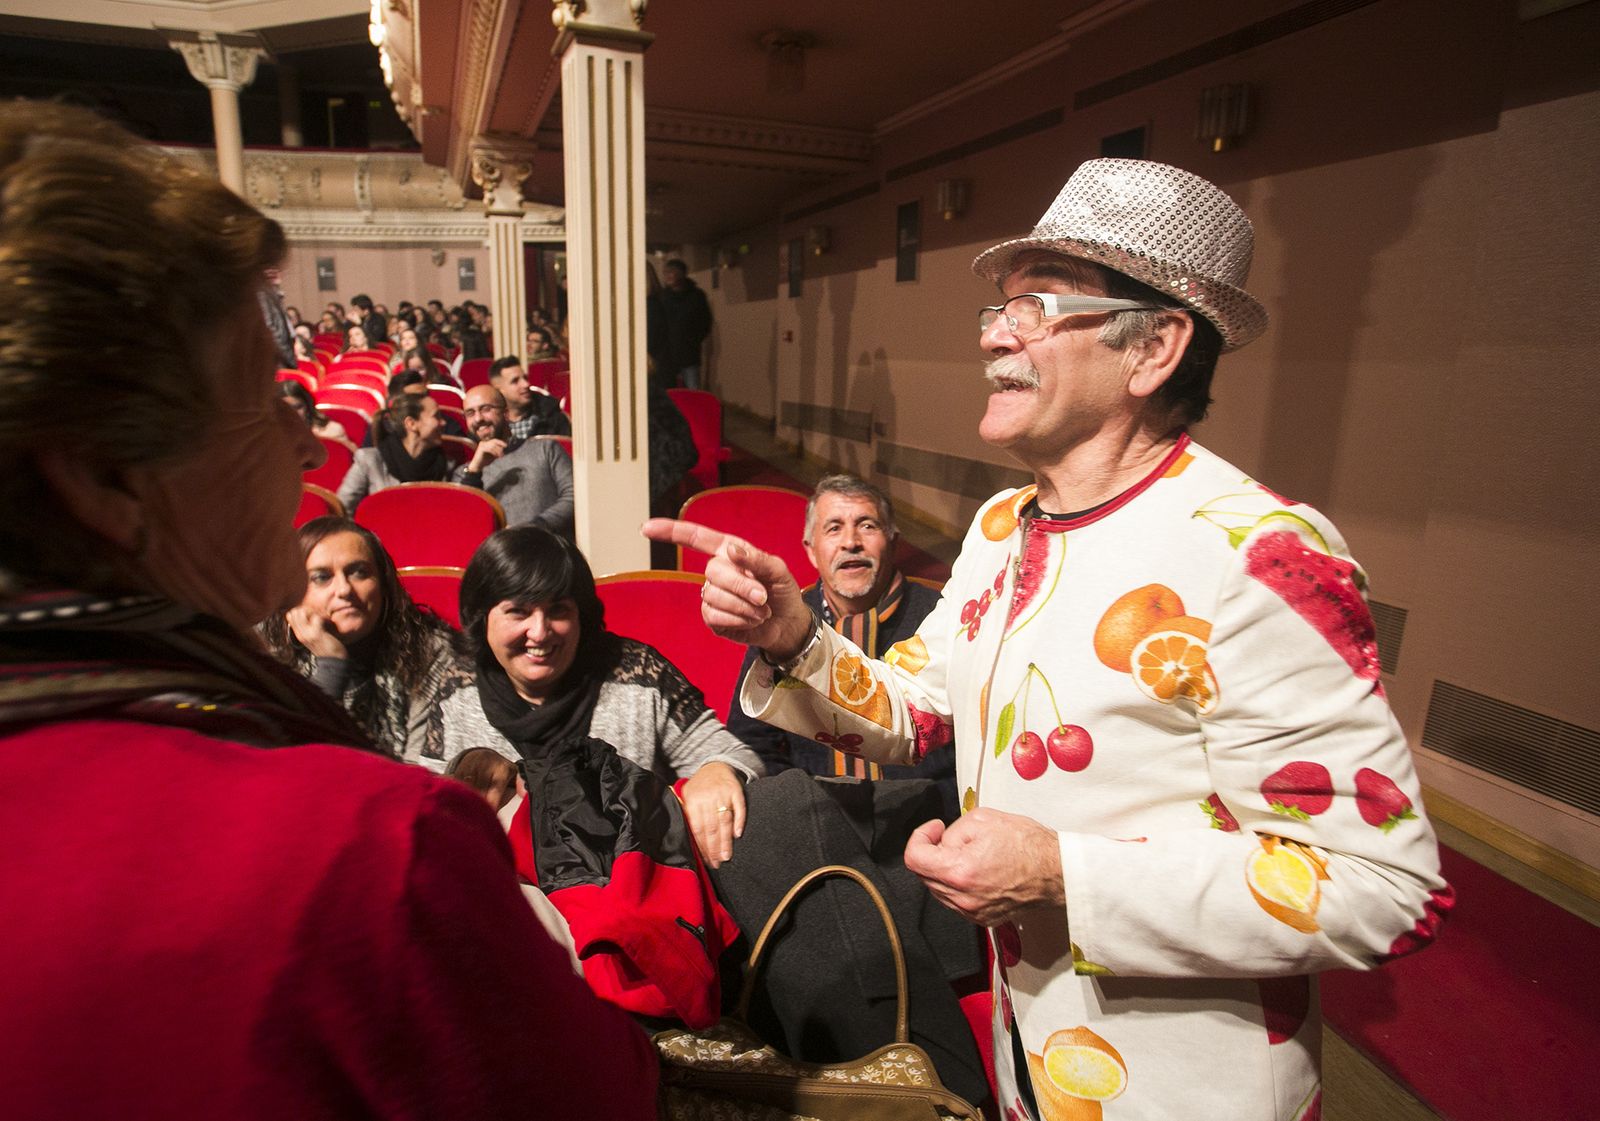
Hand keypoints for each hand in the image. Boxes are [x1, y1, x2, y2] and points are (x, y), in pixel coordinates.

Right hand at [286, 605, 346, 659]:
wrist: (334, 661)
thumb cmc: (326, 648)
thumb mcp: (312, 638)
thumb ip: (308, 629)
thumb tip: (308, 616)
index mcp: (299, 634)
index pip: (290, 615)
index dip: (299, 610)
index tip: (309, 612)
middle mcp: (301, 634)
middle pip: (294, 612)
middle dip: (305, 609)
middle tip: (316, 613)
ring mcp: (308, 634)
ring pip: (302, 613)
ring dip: (312, 611)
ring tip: (320, 617)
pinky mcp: (317, 633)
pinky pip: (316, 618)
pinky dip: (322, 617)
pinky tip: (326, 621)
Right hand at [468, 437, 506, 471]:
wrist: (478, 466)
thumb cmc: (485, 460)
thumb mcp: (493, 455)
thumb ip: (497, 451)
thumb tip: (503, 448)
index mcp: (486, 443)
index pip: (495, 440)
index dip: (501, 442)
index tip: (506, 446)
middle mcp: (483, 443)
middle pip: (494, 441)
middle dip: (500, 447)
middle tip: (502, 453)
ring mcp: (482, 445)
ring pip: (492, 446)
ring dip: (498, 451)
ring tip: (500, 456)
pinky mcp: (481, 449)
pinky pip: (490, 449)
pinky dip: (494, 452)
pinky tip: (496, 456)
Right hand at [640, 519, 812, 658]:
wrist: (787, 623)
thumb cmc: (782, 591)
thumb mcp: (778, 570)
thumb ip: (757, 558)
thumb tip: (731, 550)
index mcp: (729, 551)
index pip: (696, 538)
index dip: (671, 531)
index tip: (646, 528)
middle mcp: (717, 571)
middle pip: (713, 571)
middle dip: (741, 585)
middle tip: (762, 596)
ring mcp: (712, 595)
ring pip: (714, 595)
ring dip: (743, 605)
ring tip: (761, 610)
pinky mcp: (712, 618)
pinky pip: (714, 615)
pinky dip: (737, 619)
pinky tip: (750, 620)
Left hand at [679, 761, 745, 867]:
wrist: (716, 766)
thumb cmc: (700, 787)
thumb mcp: (687, 797)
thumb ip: (687, 816)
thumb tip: (685, 840)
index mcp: (693, 801)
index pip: (697, 828)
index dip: (701, 846)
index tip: (706, 860)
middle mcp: (707, 797)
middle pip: (711, 827)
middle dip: (713, 848)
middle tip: (717, 863)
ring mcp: (723, 793)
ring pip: (724, 821)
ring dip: (725, 840)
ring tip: (726, 856)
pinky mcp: (736, 790)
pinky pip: (739, 808)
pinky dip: (739, 821)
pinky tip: (738, 835)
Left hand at [903, 808, 1064, 926]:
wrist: (1056, 872)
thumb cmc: (1027, 844)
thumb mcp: (983, 819)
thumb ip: (953, 832)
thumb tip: (943, 843)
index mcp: (959, 871)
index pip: (914, 859)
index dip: (920, 837)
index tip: (935, 828)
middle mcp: (962, 898)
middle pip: (925, 875)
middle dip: (933, 852)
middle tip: (953, 837)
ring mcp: (972, 911)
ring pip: (939, 889)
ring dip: (944, 869)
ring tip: (970, 853)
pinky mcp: (982, 918)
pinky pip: (956, 900)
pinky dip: (958, 884)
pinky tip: (978, 870)